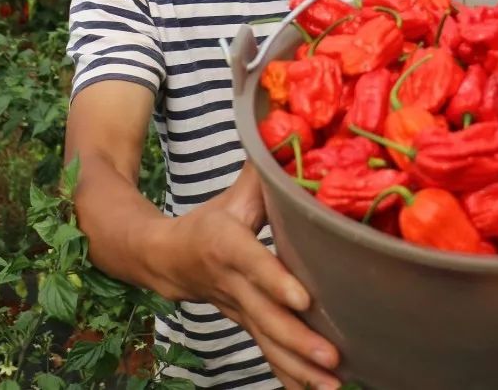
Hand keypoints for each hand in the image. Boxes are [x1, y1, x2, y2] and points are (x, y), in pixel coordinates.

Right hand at [160, 161, 341, 389]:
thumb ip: (266, 170)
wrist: (165, 257)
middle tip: (332, 357)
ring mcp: (238, 311)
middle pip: (265, 316)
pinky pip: (267, 356)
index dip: (277, 281)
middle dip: (299, 339)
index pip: (255, 263)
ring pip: (267, 343)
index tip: (304, 298)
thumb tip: (293, 134)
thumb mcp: (236, 191)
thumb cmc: (214, 219)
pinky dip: (289, 378)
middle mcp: (232, 283)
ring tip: (332, 385)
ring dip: (299, 368)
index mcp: (228, 245)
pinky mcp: (245, 326)